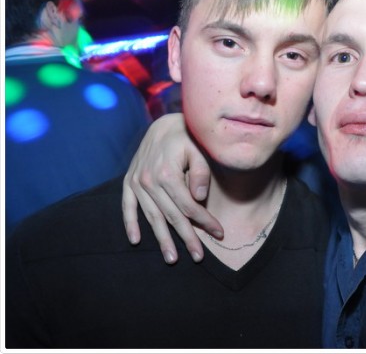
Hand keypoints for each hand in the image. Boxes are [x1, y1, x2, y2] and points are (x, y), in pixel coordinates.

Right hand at [122, 113, 221, 263]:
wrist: (165, 124)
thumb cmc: (188, 138)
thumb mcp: (199, 150)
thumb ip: (200, 172)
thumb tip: (199, 196)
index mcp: (167, 174)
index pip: (189, 206)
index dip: (205, 221)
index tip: (219, 233)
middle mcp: (149, 181)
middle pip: (171, 216)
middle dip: (187, 238)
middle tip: (198, 256)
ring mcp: (137, 182)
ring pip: (152, 217)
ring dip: (161, 239)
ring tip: (172, 258)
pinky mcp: (129, 182)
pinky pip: (127, 206)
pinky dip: (130, 223)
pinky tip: (136, 240)